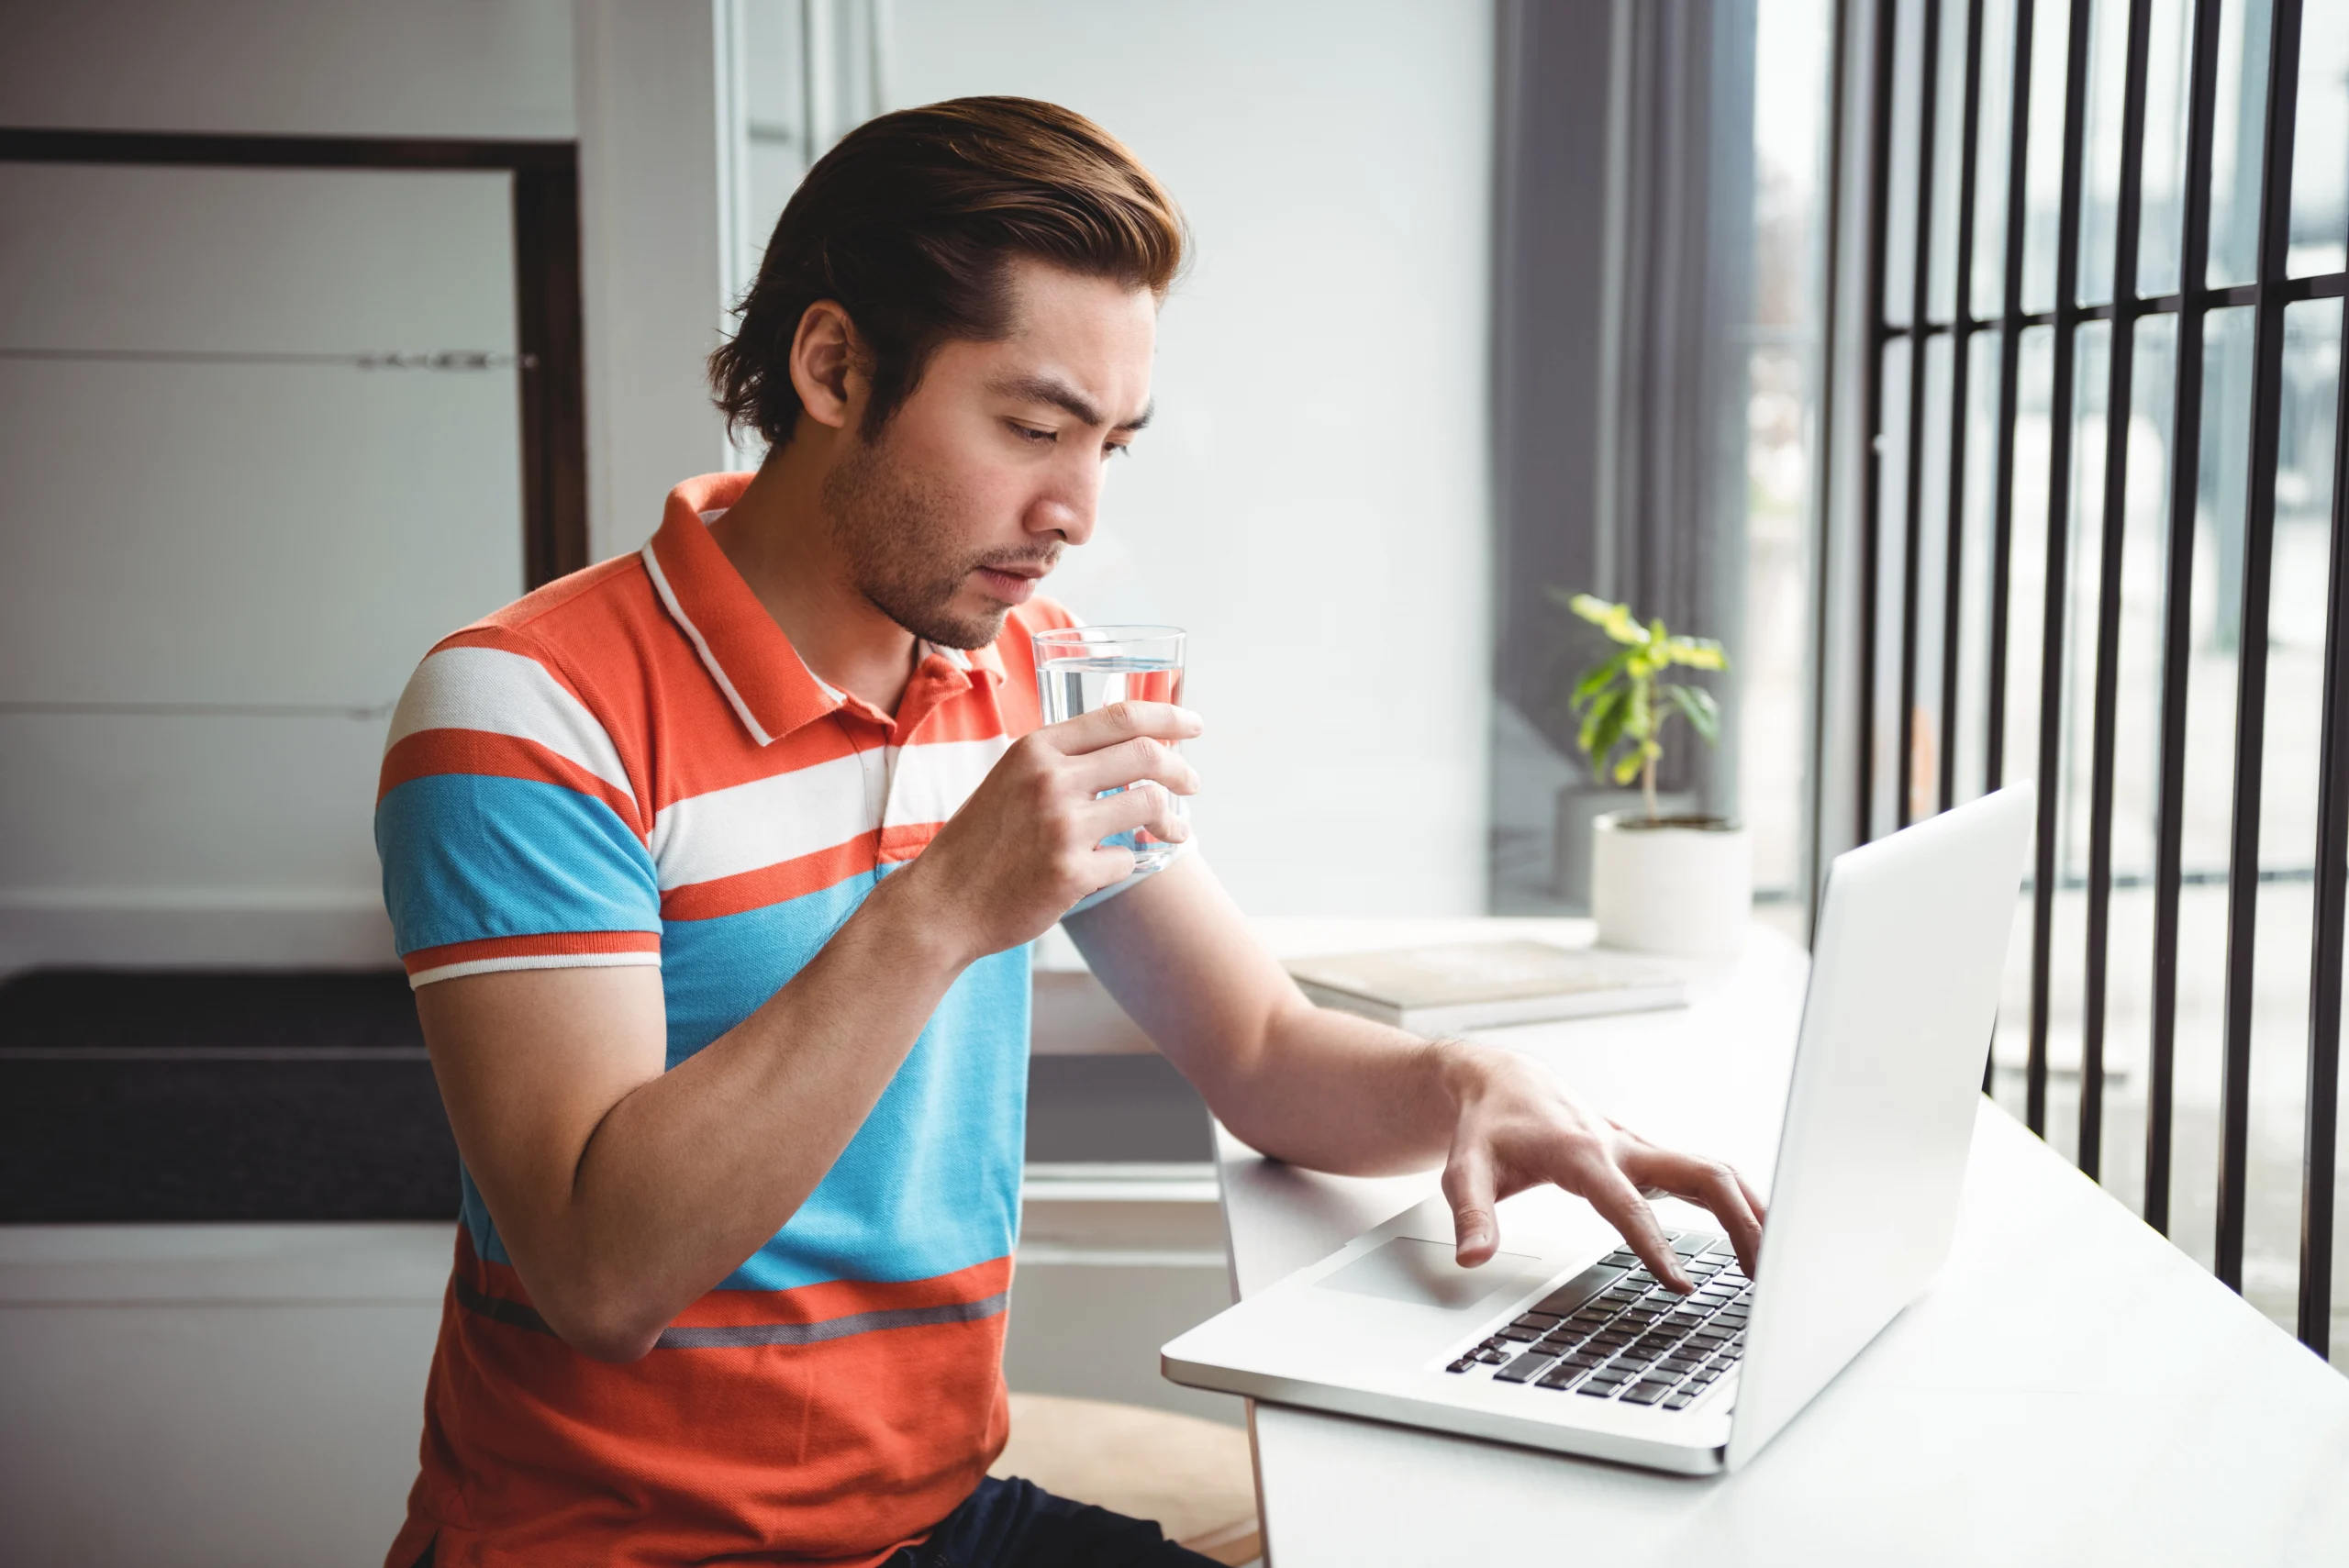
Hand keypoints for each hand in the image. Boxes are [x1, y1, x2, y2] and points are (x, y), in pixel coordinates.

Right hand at [896, 700, 1201, 961]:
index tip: (1192, 725)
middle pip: (1146, 756)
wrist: (943, 903)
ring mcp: (1062, 826)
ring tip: (1173, 832)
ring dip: (1172, 820)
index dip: (1167, 717)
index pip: (1120, 717)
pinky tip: (1109, 869)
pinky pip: (1126, 860)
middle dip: (1180, 770)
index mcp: (1036, 749)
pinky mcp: (1071, 872)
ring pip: (1148, 805)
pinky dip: (1125, 864)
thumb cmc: (981, 843)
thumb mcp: (1010, 781)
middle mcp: (1051, 779)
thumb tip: (1128, 750)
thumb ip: (1059, 762)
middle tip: (1191, 783)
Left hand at [1438, 1044, 1764, 1290]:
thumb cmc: (1487, 1128)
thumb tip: (1474, 1257)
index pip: (1626, 1204)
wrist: (1502, 1082)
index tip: (1680, 1286)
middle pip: (1702, 1174)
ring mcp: (1641, 1149)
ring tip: (1778, 1264)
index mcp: (1582, 1152)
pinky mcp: (1648, 1157)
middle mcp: (1622, 1146)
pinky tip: (1757, 1236)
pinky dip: (1736, 1203)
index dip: (1654, 1245)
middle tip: (1765, 1274)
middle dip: (1740, 1220)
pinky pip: (1704, 1177)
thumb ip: (1472, 1215)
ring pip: (1714, 1172)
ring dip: (1752, 1211)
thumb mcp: (1464, 1170)